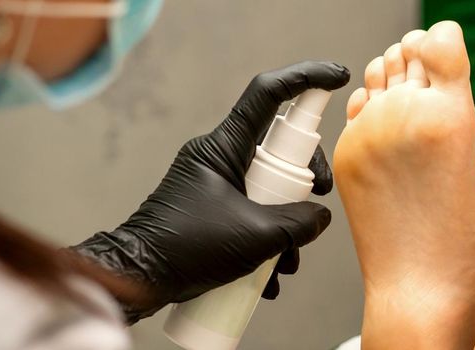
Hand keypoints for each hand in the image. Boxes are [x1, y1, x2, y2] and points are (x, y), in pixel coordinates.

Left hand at [70, 61, 349, 323]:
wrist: (138, 282)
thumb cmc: (185, 250)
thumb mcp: (257, 236)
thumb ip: (299, 222)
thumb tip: (319, 217)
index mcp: (224, 147)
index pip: (267, 95)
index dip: (304, 78)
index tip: (336, 77)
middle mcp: (219, 159)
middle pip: (279, 151)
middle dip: (304, 182)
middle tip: (316, 202)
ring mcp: (216, 185)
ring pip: (269, 191)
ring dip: (286, 227)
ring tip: (285, 262)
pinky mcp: (213, 212)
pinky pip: (253, 217)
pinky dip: (266, 245)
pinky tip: (268, 278)